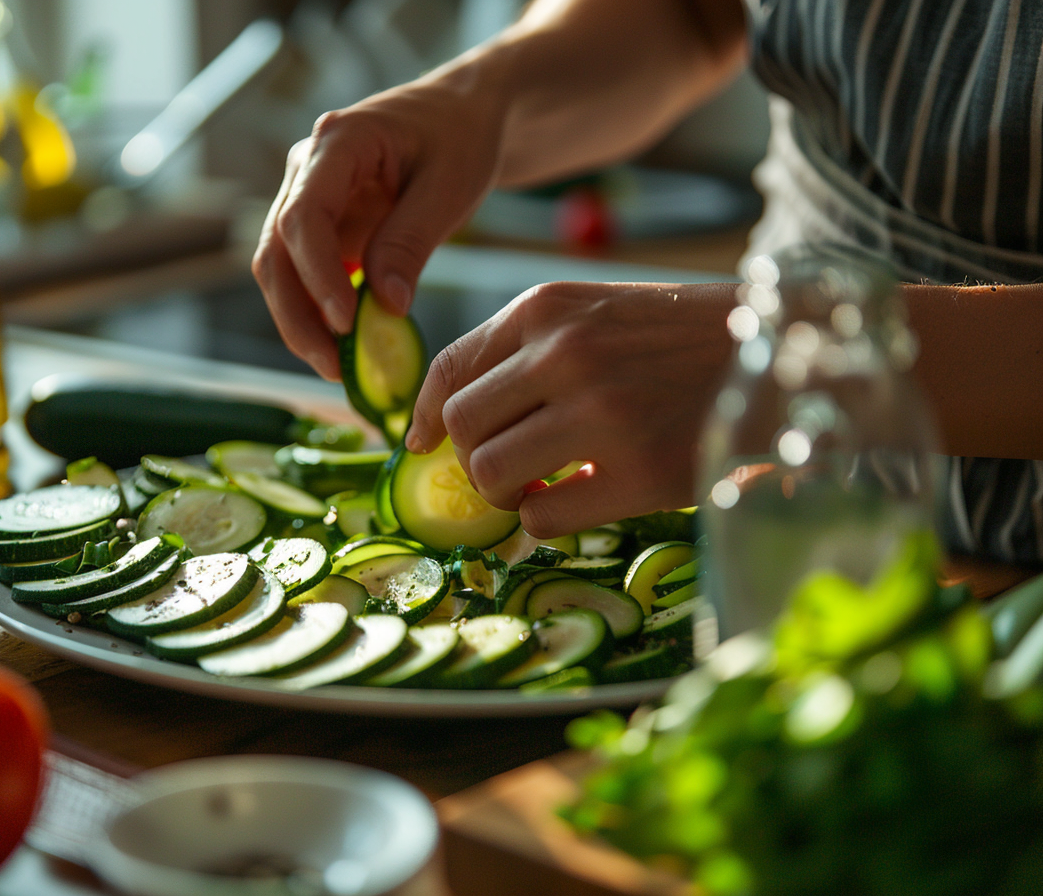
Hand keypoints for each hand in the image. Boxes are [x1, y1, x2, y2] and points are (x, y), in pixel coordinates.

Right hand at [251, 71, 506, 379]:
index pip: (304, 216)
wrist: (462, 116)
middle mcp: (306, 167)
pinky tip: (343, 345)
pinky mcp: (318, 224)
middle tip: (334, 365)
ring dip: (300, 321)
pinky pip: (302, 274)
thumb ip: (411, 243)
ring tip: (337, 366)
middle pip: (276, 250)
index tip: (345, 322)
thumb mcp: (449, 188)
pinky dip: (316, 312)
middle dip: (297, 314)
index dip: (318, 275)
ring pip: (279, 268)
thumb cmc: (460, 138)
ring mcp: (305, 195)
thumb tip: (385, 305)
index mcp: (338, 143)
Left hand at [407, 281, 737, 536]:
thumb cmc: (678, 338)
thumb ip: (524, 352)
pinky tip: (580, 503)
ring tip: (543, 488)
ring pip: (490, 475)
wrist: (779, 353)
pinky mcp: (637, 471)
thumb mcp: (594, 312)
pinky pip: (544, 518)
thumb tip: (439, 422)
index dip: (424, 416)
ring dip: (506, 495)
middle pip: (462, 428)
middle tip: (508, 471)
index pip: (449, 369)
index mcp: (546, 309)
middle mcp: (563, 353)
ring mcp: (599, 411)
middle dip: (472, 459)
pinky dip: (547, 522)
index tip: (421, 444)